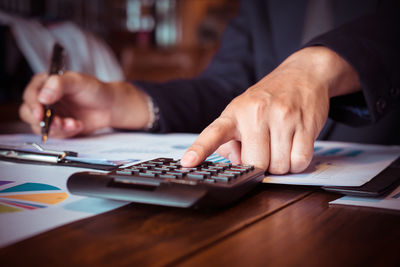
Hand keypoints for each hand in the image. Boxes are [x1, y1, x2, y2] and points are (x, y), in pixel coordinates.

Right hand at [19, 71, 149, 137]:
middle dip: (43, 121)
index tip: (41, 113)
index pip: (30, 94)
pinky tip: (77, 124)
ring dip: (57, 128)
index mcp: (45, 83)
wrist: (108, 106)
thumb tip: (43, 96)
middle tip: (59, 122)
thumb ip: (59, 84)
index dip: (34, 105)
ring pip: (39, 127)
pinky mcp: (56, 126)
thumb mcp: (78, 82)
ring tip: (73, 123)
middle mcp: (43, 99)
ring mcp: (49, 114)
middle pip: (28, 112)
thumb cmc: (94, 90)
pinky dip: (66, 132)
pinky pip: (53, 134)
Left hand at [181, 47, 360, 173]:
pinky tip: (295, 147)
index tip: (188, 163)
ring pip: (279, 166)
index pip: (214, 133)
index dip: (199, 150)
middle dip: (261, 167)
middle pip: (255, 163)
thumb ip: (232, 141)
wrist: (303, 73)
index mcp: (235, 112)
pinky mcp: (305, 124)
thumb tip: (236, 162)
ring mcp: (282, 117)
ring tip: (281, 146)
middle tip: (265, 152)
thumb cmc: (269, 97)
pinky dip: (297, 163)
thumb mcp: (242, 112)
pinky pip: (300, 161)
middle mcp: (256, 113)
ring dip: (281, 165)